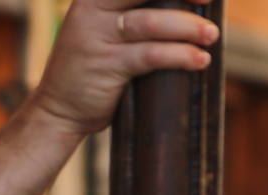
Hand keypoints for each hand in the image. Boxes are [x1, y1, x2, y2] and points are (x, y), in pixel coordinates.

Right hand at [31, 0, 218, 137]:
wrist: (57, 111)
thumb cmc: (91, 69)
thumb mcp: (104, 30)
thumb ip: (134, 14)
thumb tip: (188, 7)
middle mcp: (92, 10)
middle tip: (209, 0)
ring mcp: (96, 37)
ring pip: (152, 23)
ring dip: (188, 28)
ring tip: (210, 36)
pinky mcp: (106, 65)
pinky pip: (151, 55)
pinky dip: (180, 55)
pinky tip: (198, 60)